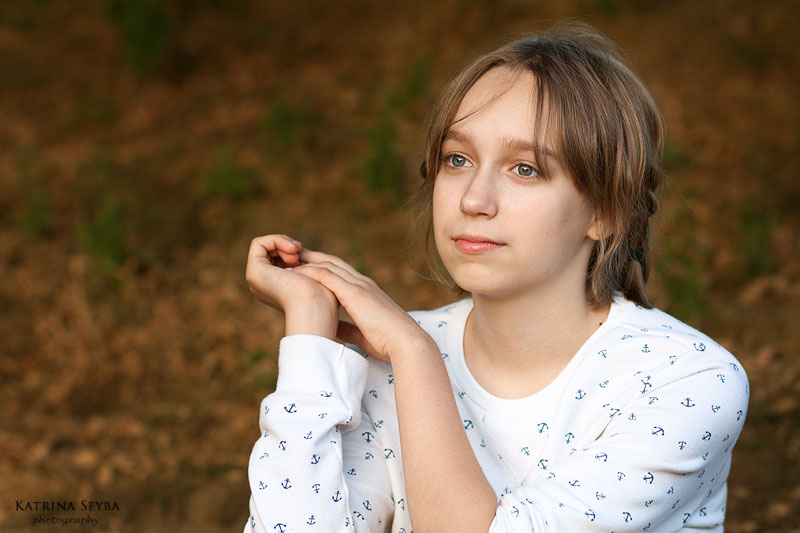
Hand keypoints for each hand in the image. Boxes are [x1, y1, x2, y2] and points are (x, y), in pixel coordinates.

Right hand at [245, 234, 337, 337]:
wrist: (316, 306)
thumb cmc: (322, 296)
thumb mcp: (315, 276)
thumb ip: (304, 264)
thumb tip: (298, 250)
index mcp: (276, 290)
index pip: (279, 260)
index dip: (293, 252)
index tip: (306, 256)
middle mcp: (263, 286)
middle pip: (271, 253)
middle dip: (288, 246)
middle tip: (300, 252)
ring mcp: (257, 280)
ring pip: (264, 247)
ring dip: (283, 243)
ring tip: (297, 252)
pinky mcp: (254, 272)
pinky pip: (258, 244)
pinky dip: (276, 240)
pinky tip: (292, 250)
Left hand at [291, 248, 434, 362]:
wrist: (404, 342)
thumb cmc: (387, 342)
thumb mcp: (363, 333)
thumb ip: (349, 327)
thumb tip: (334, 328)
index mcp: (366, 292)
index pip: (341, 273)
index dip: (323, 269)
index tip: (305, 269)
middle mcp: (363, 283)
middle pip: (333, 262)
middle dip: (312, 258)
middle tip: (291, 257)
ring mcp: (359, 285)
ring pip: (328, 264)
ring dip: (307, 261)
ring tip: (286, 260)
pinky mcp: (354, 292)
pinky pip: (327, 275)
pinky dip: (310, 271)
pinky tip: (294, 272)